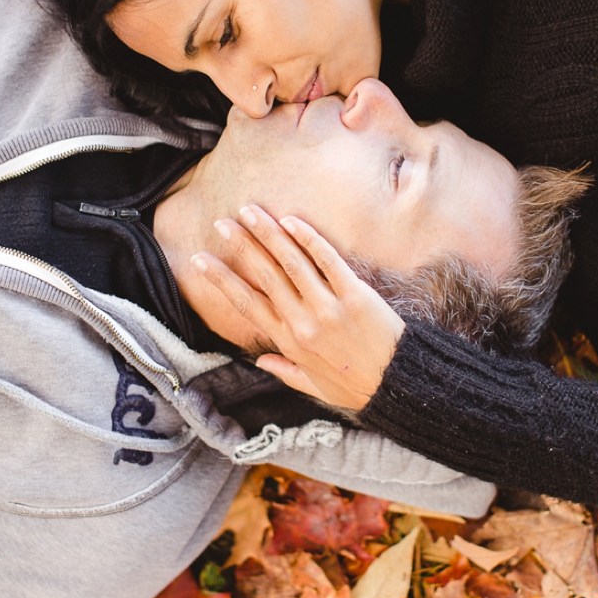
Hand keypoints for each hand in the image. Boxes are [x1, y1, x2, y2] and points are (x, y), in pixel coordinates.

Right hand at [191, 204, 404, 409]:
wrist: (397, 385)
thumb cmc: (356, 386)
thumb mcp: (314, 385)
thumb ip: (285, 370)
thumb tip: (261, 360)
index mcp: (288, 341)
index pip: (246, 304)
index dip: (221, 280)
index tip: (200, 261)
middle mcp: (302, 322)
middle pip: (263, 275)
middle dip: (240, 246)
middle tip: (222, 223)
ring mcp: (328, 307)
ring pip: (290, 262)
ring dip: (267, 233)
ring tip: (250, 211)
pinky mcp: (355, 295)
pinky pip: (328, 260)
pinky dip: (308, 238)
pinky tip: (292, 220)